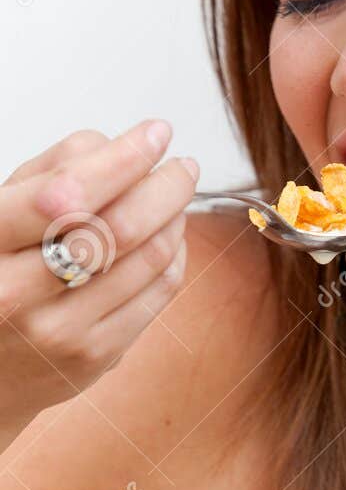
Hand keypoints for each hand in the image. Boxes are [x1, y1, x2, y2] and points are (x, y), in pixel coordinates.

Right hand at [0, 120, 197, 442]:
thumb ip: (50, 172)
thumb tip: (122, 147)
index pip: (66, 193)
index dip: (123, 158)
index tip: (158, 133)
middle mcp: (17, 293)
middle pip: (119, 228)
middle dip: (165, 187)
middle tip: (184, 166)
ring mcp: (60, 331)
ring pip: (149, 259)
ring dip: (174, 217)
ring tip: (175, 196)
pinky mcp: (95, 356)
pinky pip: (158, 293)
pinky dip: (175, 254)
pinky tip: (169, 235)